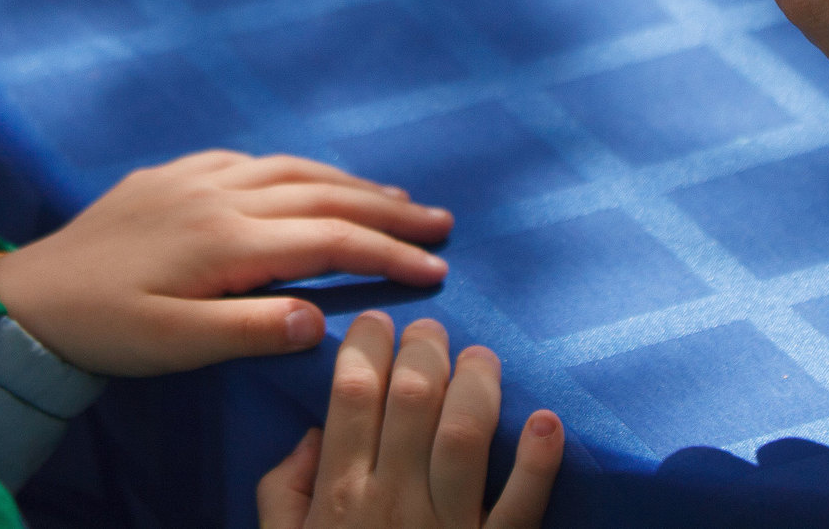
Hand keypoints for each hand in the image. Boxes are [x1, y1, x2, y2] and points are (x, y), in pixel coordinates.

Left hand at [0, 152, 454, 375]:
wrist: (24, 296)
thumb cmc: (101, 330)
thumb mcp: (174, 345)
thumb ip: (249, 329)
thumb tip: (322, 319)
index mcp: (225, 238)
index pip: (328, 239)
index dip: (389, 252)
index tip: (439, 268)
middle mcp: (217, 194)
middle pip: (321, 192)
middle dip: (386, 208)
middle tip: (442, 221)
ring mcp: (193, 177)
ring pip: (289, 168)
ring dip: (347, 180)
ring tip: (393, 197)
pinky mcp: (169, 175)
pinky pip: (248, 159)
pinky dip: (292, 168)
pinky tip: (304, 177)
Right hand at [255, 314, 562, 528]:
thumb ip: (283, 493)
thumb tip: (311, 434)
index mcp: (339, 497)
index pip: (353, 395)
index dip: (368, 345)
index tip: (377, 322)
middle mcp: (393, 504)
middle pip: (414, 397)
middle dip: (425, 347)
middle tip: (432, 332)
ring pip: (467, 434)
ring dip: (478, 383)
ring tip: (481, 359)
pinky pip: (522, 506)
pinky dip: (540, 462)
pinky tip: (546, 421)